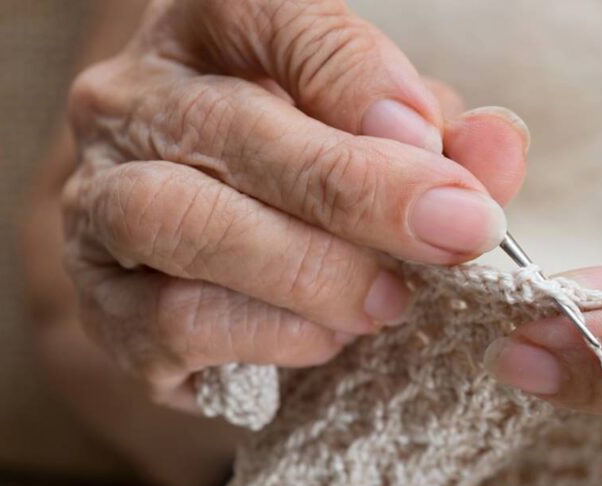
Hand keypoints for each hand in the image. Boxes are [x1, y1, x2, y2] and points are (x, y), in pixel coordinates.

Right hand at [64, 0, 528, 410]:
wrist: (230, 274)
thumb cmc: (321, 184)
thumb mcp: (394, 140)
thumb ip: (447, 139)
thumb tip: (500, 148)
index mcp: (211, 33)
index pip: (265, 13)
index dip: (354, 75)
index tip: (433, 137)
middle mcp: (136, 102)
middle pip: (227, 125)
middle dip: (356, 186)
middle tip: (453, 231)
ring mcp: (101, 201)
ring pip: (179, 219)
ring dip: (306, 268)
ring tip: (389, 301)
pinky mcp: (105, 305)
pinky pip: (173, 321)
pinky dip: (268, 335)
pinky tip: (327, 338)